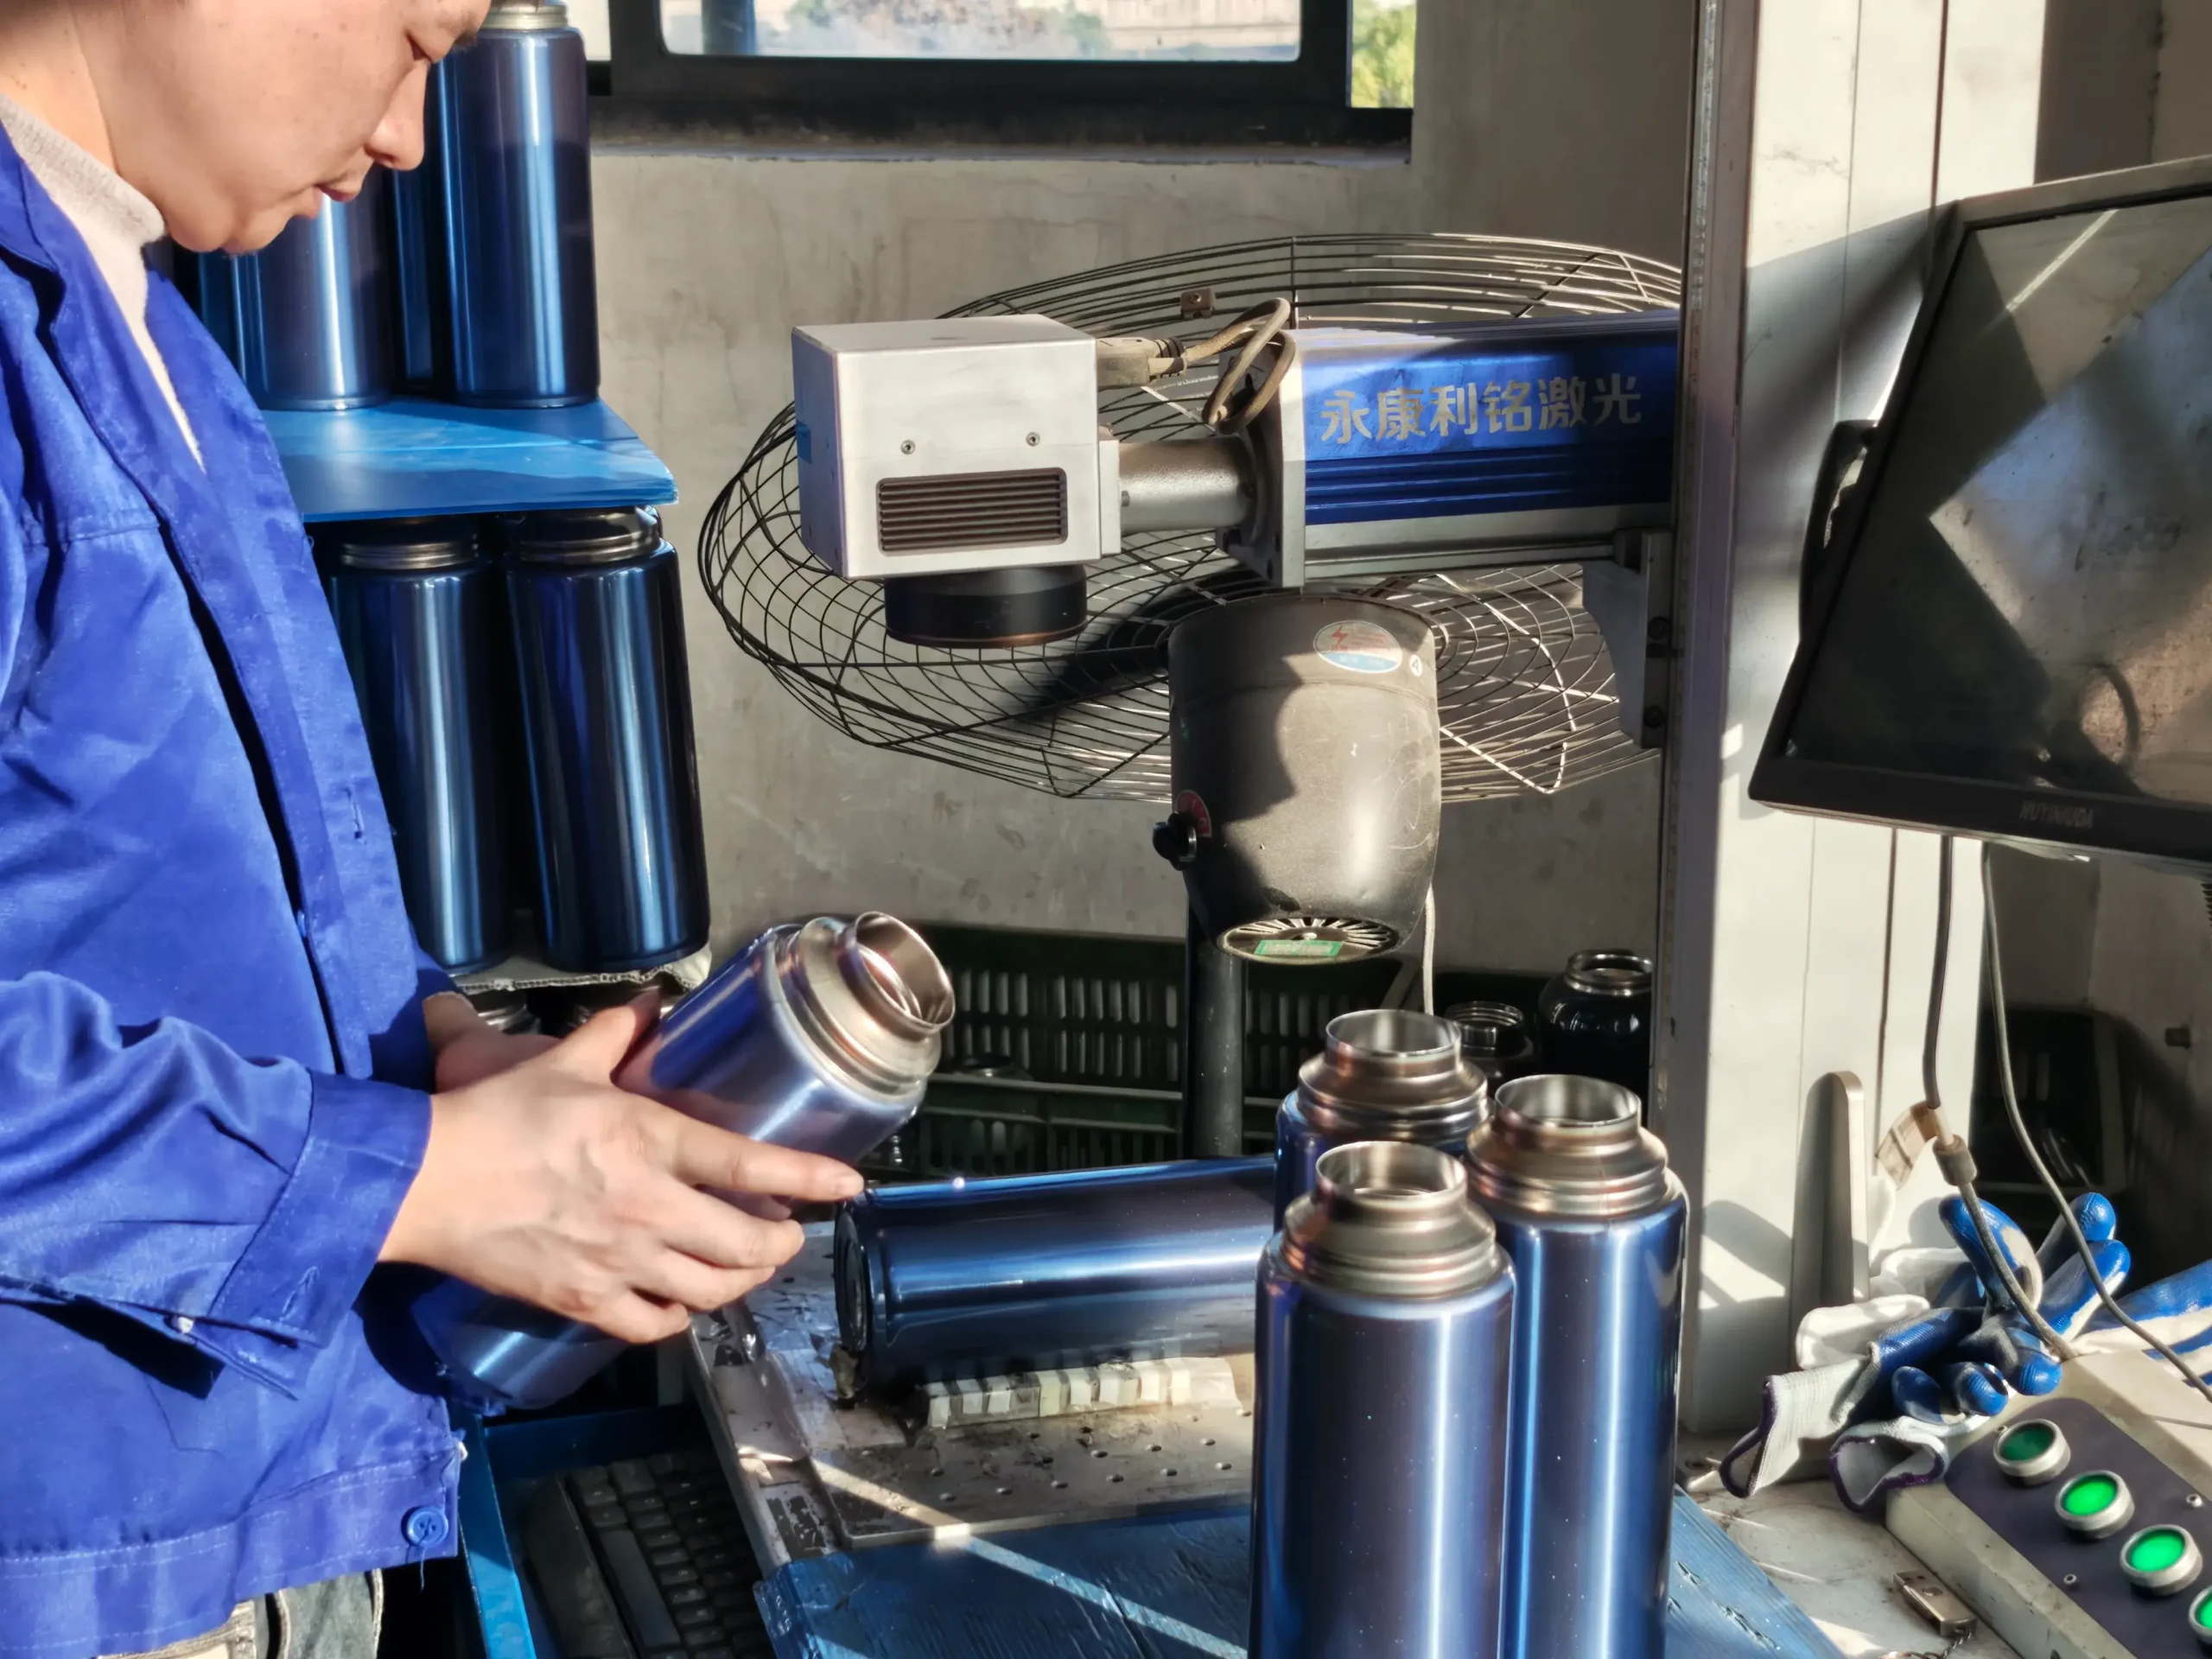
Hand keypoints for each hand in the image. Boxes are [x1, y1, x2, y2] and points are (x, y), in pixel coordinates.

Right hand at [381, 999, 863, 1342]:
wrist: (421, 1184)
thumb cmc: (492, 1117)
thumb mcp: (562, 1063)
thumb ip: (617, 1032)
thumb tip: (652, 1000)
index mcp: (649, 1141)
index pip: (751, 1165)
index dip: (811, 1179)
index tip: (851, 1187)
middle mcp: (648, 1208)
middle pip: (748, 1245)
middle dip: (782, 1245)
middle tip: (787, 1235)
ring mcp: (619, 1263)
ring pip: (713, 1292)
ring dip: (742, 1282)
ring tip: (746, 1267)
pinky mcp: (585, 1303)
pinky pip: (656, 1327)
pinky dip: (681, 1316)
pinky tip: (683, 1300)